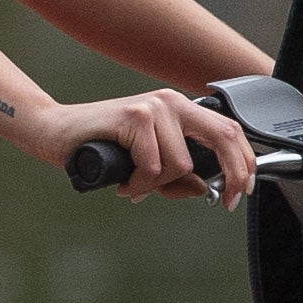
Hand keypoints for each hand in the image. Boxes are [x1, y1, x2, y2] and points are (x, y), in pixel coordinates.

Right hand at [36, 87, 241, 206]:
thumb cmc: (101, 149)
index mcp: (180, 110)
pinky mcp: (136, 116)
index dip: (245, 162)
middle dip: (232, 173)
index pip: (229, 130)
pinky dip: (139, 183)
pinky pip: (155, 165)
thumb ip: (178, 177)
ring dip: (158, 186)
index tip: (242, 191)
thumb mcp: (148, 166)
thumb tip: (204, 188)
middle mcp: (172, 102)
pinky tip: (122, 181)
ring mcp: (155, 106)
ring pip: (182, 164)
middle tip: (224, 200)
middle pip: (223, 137)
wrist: (57, 133)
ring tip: (134, 184)